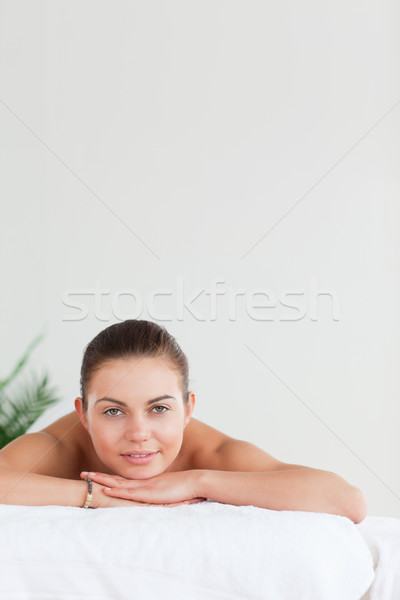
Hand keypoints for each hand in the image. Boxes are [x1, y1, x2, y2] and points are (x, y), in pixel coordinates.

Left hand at [80, 470, 206, 505]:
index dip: (108, 478)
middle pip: (116, 479)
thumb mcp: (166, 491)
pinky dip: (118, 491)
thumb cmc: (183, 488)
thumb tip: (151, 499)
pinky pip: (130, 493)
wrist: (194, 483)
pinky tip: (107, 491)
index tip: (95, 476)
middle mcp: (141, 483)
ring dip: (103, 481)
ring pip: (119, 484)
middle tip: (83, 474)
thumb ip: (157, 494)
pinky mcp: (149, 494)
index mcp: (144, 483)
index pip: (122, 480)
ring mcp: (144, 487)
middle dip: (99, 477)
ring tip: (88, 479)